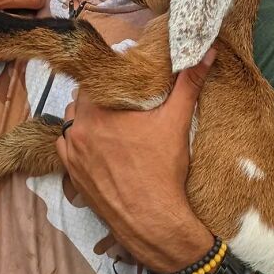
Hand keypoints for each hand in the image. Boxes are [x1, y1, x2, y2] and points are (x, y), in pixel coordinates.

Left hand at [56, 48, 217, 273]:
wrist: (152, 221)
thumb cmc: (163, 170)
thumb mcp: (177, 122)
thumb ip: (188, 83)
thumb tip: (206, 52)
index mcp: (98, 110)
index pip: (94, 79)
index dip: (109, 76)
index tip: (124, 78)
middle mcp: (78, 129)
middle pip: (83, 99)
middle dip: (100, 97)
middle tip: (121, 99)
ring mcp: (72, 154)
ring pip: (72, 123)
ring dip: (86, 118)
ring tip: (110, 120)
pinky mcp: (72, 175)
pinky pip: (68, 149)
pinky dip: (78, 143)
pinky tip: (96, 144)